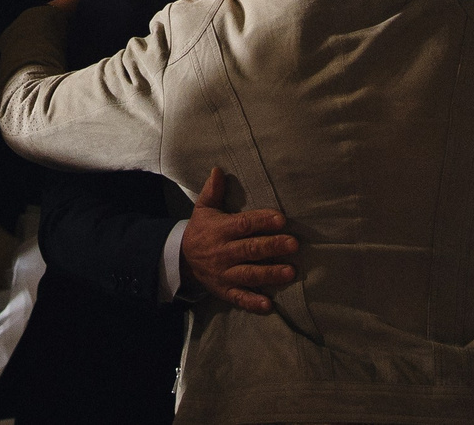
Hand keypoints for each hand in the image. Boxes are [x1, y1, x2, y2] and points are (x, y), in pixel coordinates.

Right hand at [181, 166, 297, 313]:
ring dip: (270, 274)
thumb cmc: (200, 231)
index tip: (281, 219)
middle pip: (250, 249)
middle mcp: (223, 252)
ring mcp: (224, 273)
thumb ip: (213, 191)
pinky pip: (239, 298)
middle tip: (294, 244)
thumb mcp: (203, 209)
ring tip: (290, 272)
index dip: (262, 221)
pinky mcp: (225, 290)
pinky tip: (268, 305)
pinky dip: (253, 302)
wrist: (180, 260)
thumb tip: (219, 169)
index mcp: (220, 230)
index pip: (243, 225)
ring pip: (248, 274)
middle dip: (272, 246)